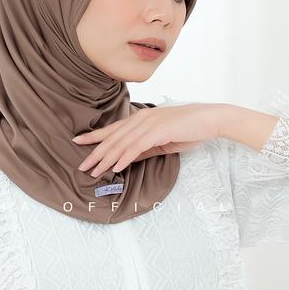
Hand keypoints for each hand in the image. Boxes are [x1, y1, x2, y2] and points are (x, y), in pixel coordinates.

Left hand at [72, 103, 223, 176]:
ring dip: (107, 159)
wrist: (210, 120)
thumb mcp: (161, 141)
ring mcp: (149, 123)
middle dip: (95, 152)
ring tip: (95, 171)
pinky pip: (137, 146)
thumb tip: (125, 160)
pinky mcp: (158, 131)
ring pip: (122, 143)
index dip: (94, 136)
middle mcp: (141, 118)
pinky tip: (116, 167)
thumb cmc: (188, 129)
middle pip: (113, 137)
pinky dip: (125, 158)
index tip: (78, 141)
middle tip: (82, 166)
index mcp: (141, 118)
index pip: (113, 129)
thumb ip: (143, 149)